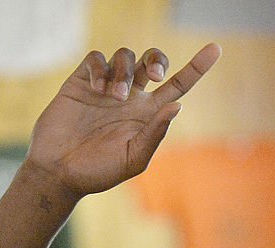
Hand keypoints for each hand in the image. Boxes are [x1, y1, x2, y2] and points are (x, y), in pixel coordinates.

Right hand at [27, 44, 220, 196]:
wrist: (59, 171)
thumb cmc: (98, 171)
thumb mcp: (134, 158)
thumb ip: (155, 133)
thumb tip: (178, 105)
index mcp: (149, 114)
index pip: (178, 85)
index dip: (197, 67)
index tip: (215, 50)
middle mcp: (131, 97)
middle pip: (153, 61)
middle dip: (158, 60)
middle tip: (155, 75)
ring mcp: (106, 87)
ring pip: (126, 57)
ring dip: (125, 71)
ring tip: (115, 96)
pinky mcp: (81, 81)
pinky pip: (96, 58)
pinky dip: (101, 68)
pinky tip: (97, 88)